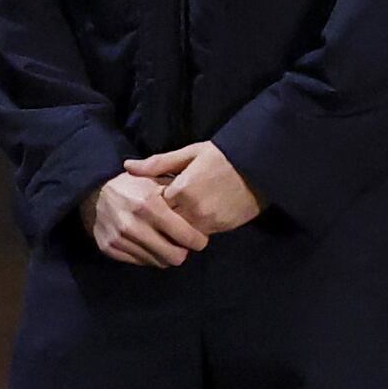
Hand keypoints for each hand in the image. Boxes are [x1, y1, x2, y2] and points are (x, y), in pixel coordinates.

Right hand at [88, 166, 207, 266]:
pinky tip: (148, 243)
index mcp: (149, 205)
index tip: (199, 238)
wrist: (93, 191)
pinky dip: (148, 255)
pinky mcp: (109, 248)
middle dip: (183, 251)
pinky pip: (140, 262)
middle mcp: (133, 224)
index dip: (198, 240)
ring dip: (165, 254)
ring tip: (166, 241)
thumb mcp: (156, 180)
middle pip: (174, 257)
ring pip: (158, 262)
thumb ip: (178, 195)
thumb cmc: (133, 185)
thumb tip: (201, 214)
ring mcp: (119, 238)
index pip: (186, 237)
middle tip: (183, 243)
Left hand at [127, 140, 259, 238]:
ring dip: (178, 227)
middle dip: (163, 219)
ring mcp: (208, 222)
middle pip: (166, 224)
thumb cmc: (222, 156)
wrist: (259, 167)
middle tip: (163, 212)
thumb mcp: (190, 153)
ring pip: (181, 233)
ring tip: (180, 215)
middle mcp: (193, 210)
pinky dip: (194, 229)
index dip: (152, 203)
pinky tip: (197, 217)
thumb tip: (128, 166)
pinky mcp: (221, 228)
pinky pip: (200, 234)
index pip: (154, 206)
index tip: (153, 198)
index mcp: (181, 189)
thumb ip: (158, 163)